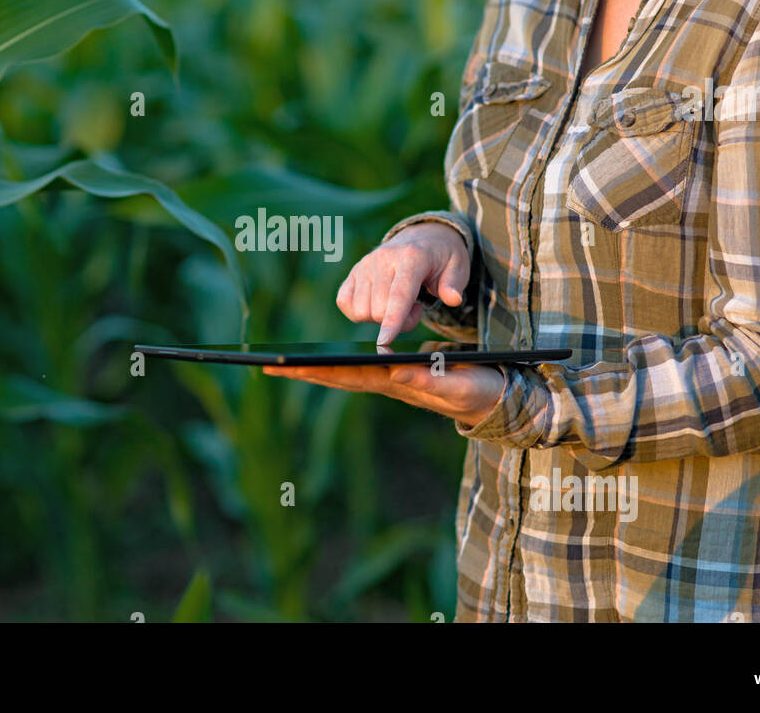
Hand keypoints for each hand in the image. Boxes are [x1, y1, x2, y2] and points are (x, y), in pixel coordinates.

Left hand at [261, 360, 505, 426]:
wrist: (492, 397)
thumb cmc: (476, 390)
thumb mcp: (455, 383)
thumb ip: (427, 379)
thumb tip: (393, 370)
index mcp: (394, 383)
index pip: (346, 375)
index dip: (316, 369)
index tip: (286, 367)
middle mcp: (385, 383)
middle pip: (335, 376)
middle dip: (302, 371)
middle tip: (267, 366)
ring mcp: (388, 381)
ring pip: (342, 375)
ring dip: (312, 370)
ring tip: (281, 365)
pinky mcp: (395, 376)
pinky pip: (355, 370)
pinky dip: (333, 366)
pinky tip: (319, 362)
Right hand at [337, 221, 470, 344]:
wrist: (423, 236)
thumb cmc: (441, 257)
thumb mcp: (458, 266)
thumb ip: (454, 284)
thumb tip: (452, 299)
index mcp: (411, 257)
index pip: (399, 295)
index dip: (392, 320)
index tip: (384, 341)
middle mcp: (384, 259)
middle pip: (379, 310)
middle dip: (399, 322)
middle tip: (416, 307)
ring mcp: (365, 264)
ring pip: (362, 310)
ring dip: (380, 317)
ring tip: (398, 302)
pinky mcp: (353, 271)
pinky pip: (344, 303)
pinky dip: (359, 312)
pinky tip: (378, 302)